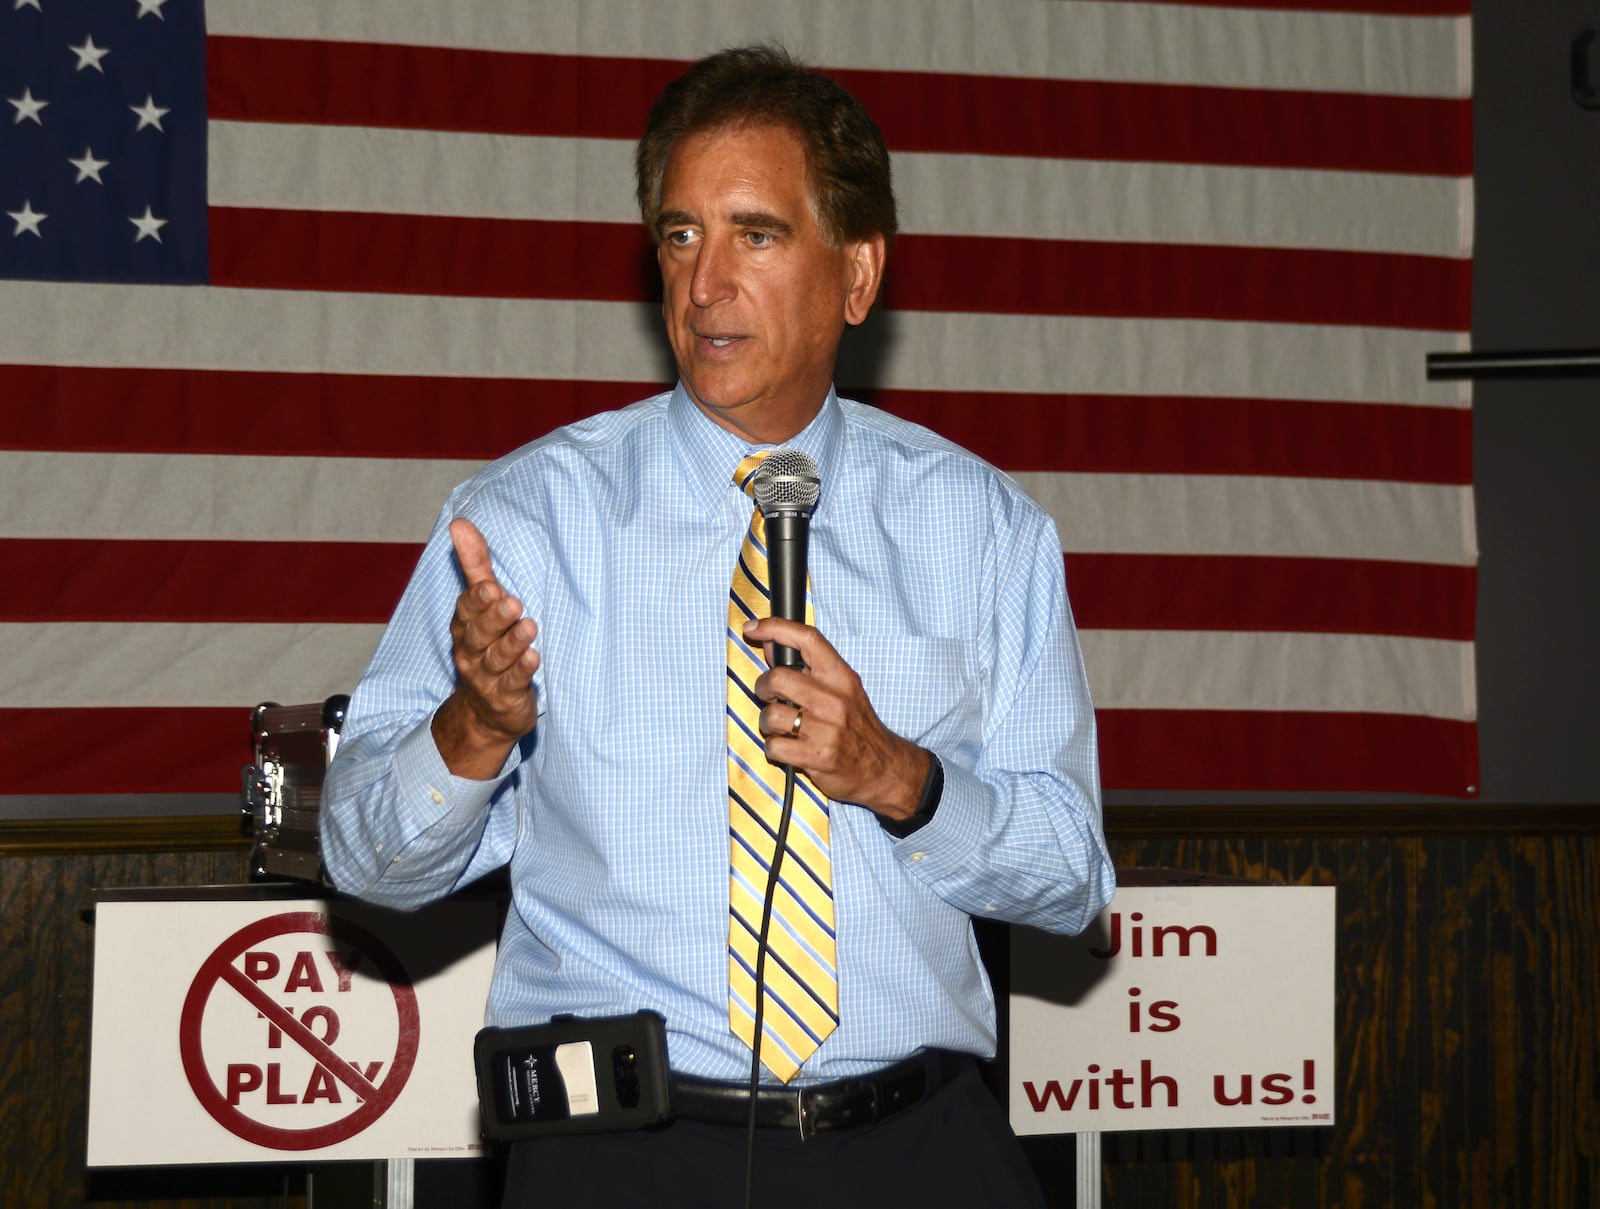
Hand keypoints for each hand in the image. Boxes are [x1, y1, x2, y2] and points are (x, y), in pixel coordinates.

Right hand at [430, 518, 539, 779]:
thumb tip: (459, 523)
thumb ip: (476, 565)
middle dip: (494, 617)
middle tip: (511, 602)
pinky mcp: (506, 696)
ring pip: (497, 657)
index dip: (477, 599)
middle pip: (480, 633)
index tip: (490, 586)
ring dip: (513, 642)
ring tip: (529, 626)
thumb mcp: (481, 605)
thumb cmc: (487, 646)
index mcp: (465, 625)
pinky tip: (534, 659)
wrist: (485, 712)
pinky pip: (513, 683)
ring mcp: (488, 676)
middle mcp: (471, 650)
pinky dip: (523, 671)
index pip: (466, 609)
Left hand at [743, 617, 929, 820]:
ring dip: (768, 722)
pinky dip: (774, 748)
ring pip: (770, 715)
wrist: (883, 767)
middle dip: (763, 688)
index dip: (776, 628)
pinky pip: (774, 746)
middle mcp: (834, 699)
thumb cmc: (858, 726)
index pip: (807, 639)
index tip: (754, 628)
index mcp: (841, 677)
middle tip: (770, 697)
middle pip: (778, 678)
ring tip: (782, 727)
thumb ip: (808, 668)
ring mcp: (826, 729)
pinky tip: (787, 748)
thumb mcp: (842, 690)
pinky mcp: (817, 757)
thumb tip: (772, 644)